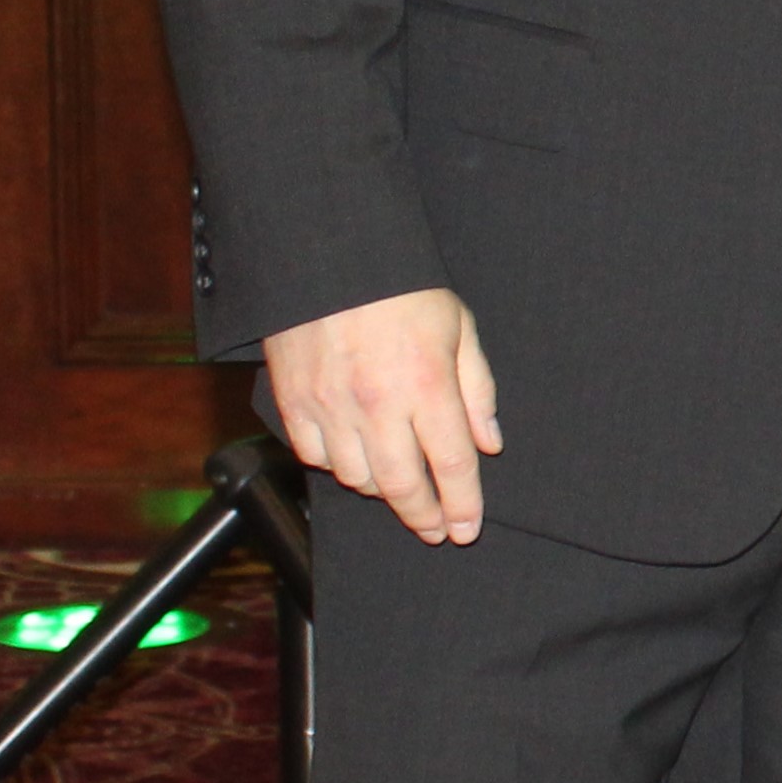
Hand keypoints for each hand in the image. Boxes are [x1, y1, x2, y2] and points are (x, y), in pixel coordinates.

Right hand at [266, 287, 500, 543]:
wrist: (327, 253)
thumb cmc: (400, 287)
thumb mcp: (458, 326)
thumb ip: (477, 388)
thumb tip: (489, 442)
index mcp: (427, 384)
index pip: (453, 465)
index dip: (463, 505)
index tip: (466, 529)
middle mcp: (378, 404)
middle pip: (403, 487)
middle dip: (423, 516)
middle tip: (435, 529)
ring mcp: (331, 406)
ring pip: (357, 478)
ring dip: (382, 489)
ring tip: (397, 483)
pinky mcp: (293, 402)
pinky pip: (315, 457)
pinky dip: (337, 464)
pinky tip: (354, 456)